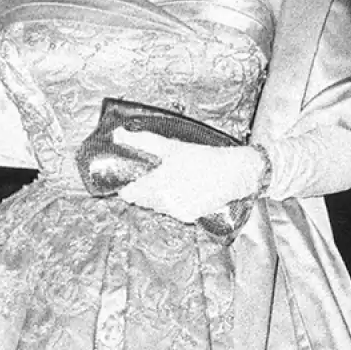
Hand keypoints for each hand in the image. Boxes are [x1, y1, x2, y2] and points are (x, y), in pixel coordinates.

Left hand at [113, 131, 265, 221]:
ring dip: (158, 198)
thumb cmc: (202, 157)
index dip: (126, 189)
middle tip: (154, 178)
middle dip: (144, 191)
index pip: (130, 193)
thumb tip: (118, 133)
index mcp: (157, 183)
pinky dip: (173, 203)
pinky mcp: (188, 216)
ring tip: (172, 182)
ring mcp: (177, 211)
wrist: (232, 174)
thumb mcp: (171, 146)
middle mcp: (165, 201)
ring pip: (157, 206)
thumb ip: (142, 141)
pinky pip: (172, 211)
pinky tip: (184, 191)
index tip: (127, 183)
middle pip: (143, 200)